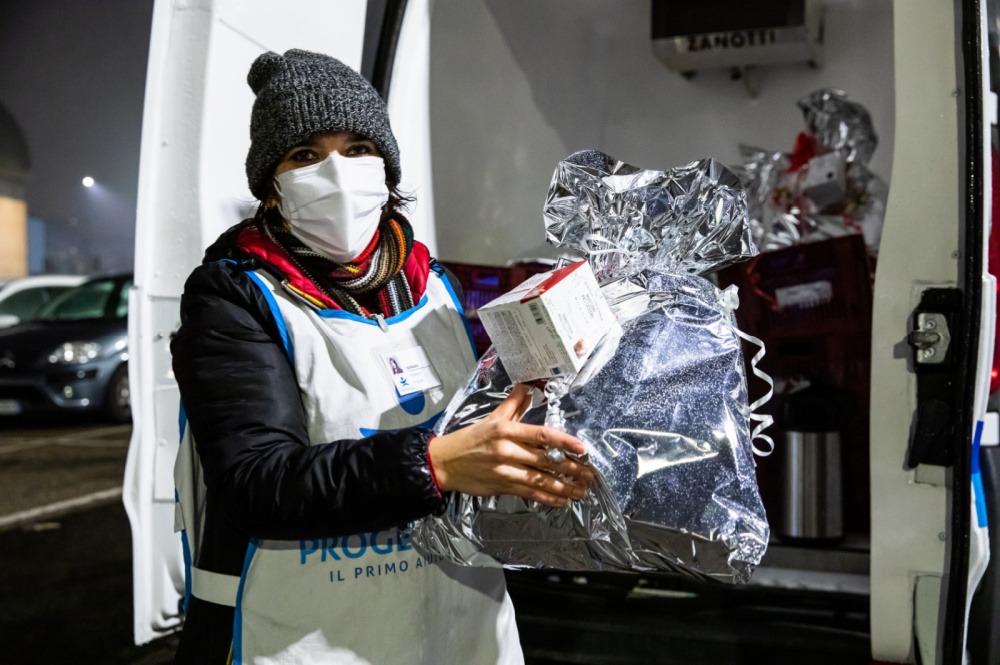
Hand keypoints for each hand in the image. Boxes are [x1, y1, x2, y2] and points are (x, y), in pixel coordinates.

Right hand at [427, 384, 594, 506]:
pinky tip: (562, 500)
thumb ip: (512, 404)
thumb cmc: (470, 438)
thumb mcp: (491, 417)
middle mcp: (507, 450)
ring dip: (564, 487)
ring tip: (581, 491)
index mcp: (506, 430)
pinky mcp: (502, 487)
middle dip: (571, 468)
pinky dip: (547, 498)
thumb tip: (527, 387)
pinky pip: (529, 493)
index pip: (541, 435)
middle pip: (545, 460)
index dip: (564, 441)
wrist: (444, 462)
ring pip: (540, 480)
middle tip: (590, 474)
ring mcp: (505, 470)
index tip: (582, 448)